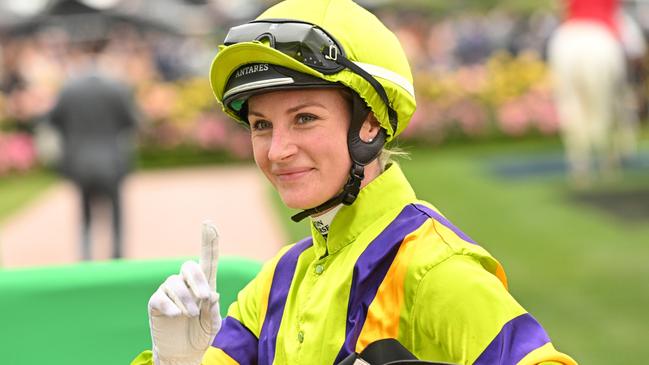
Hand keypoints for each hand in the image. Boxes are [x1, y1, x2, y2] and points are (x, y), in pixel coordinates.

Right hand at [148, 221, 221, 364]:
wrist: (184, 354)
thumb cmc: (202, 336)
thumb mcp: (213, 324)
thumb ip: (213, 309)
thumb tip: (212, 294)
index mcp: (204, 285)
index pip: (207, 260)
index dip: (209, 242)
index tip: (209, 223)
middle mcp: (186, 284)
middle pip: (189, 267)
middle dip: (197, 280)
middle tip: (204, 297)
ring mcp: (169, 293)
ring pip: (175, 284)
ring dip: (186, 299)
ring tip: (192, 315)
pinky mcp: (156, 305)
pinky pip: (160, 298)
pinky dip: (169, 305)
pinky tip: (176, 315)